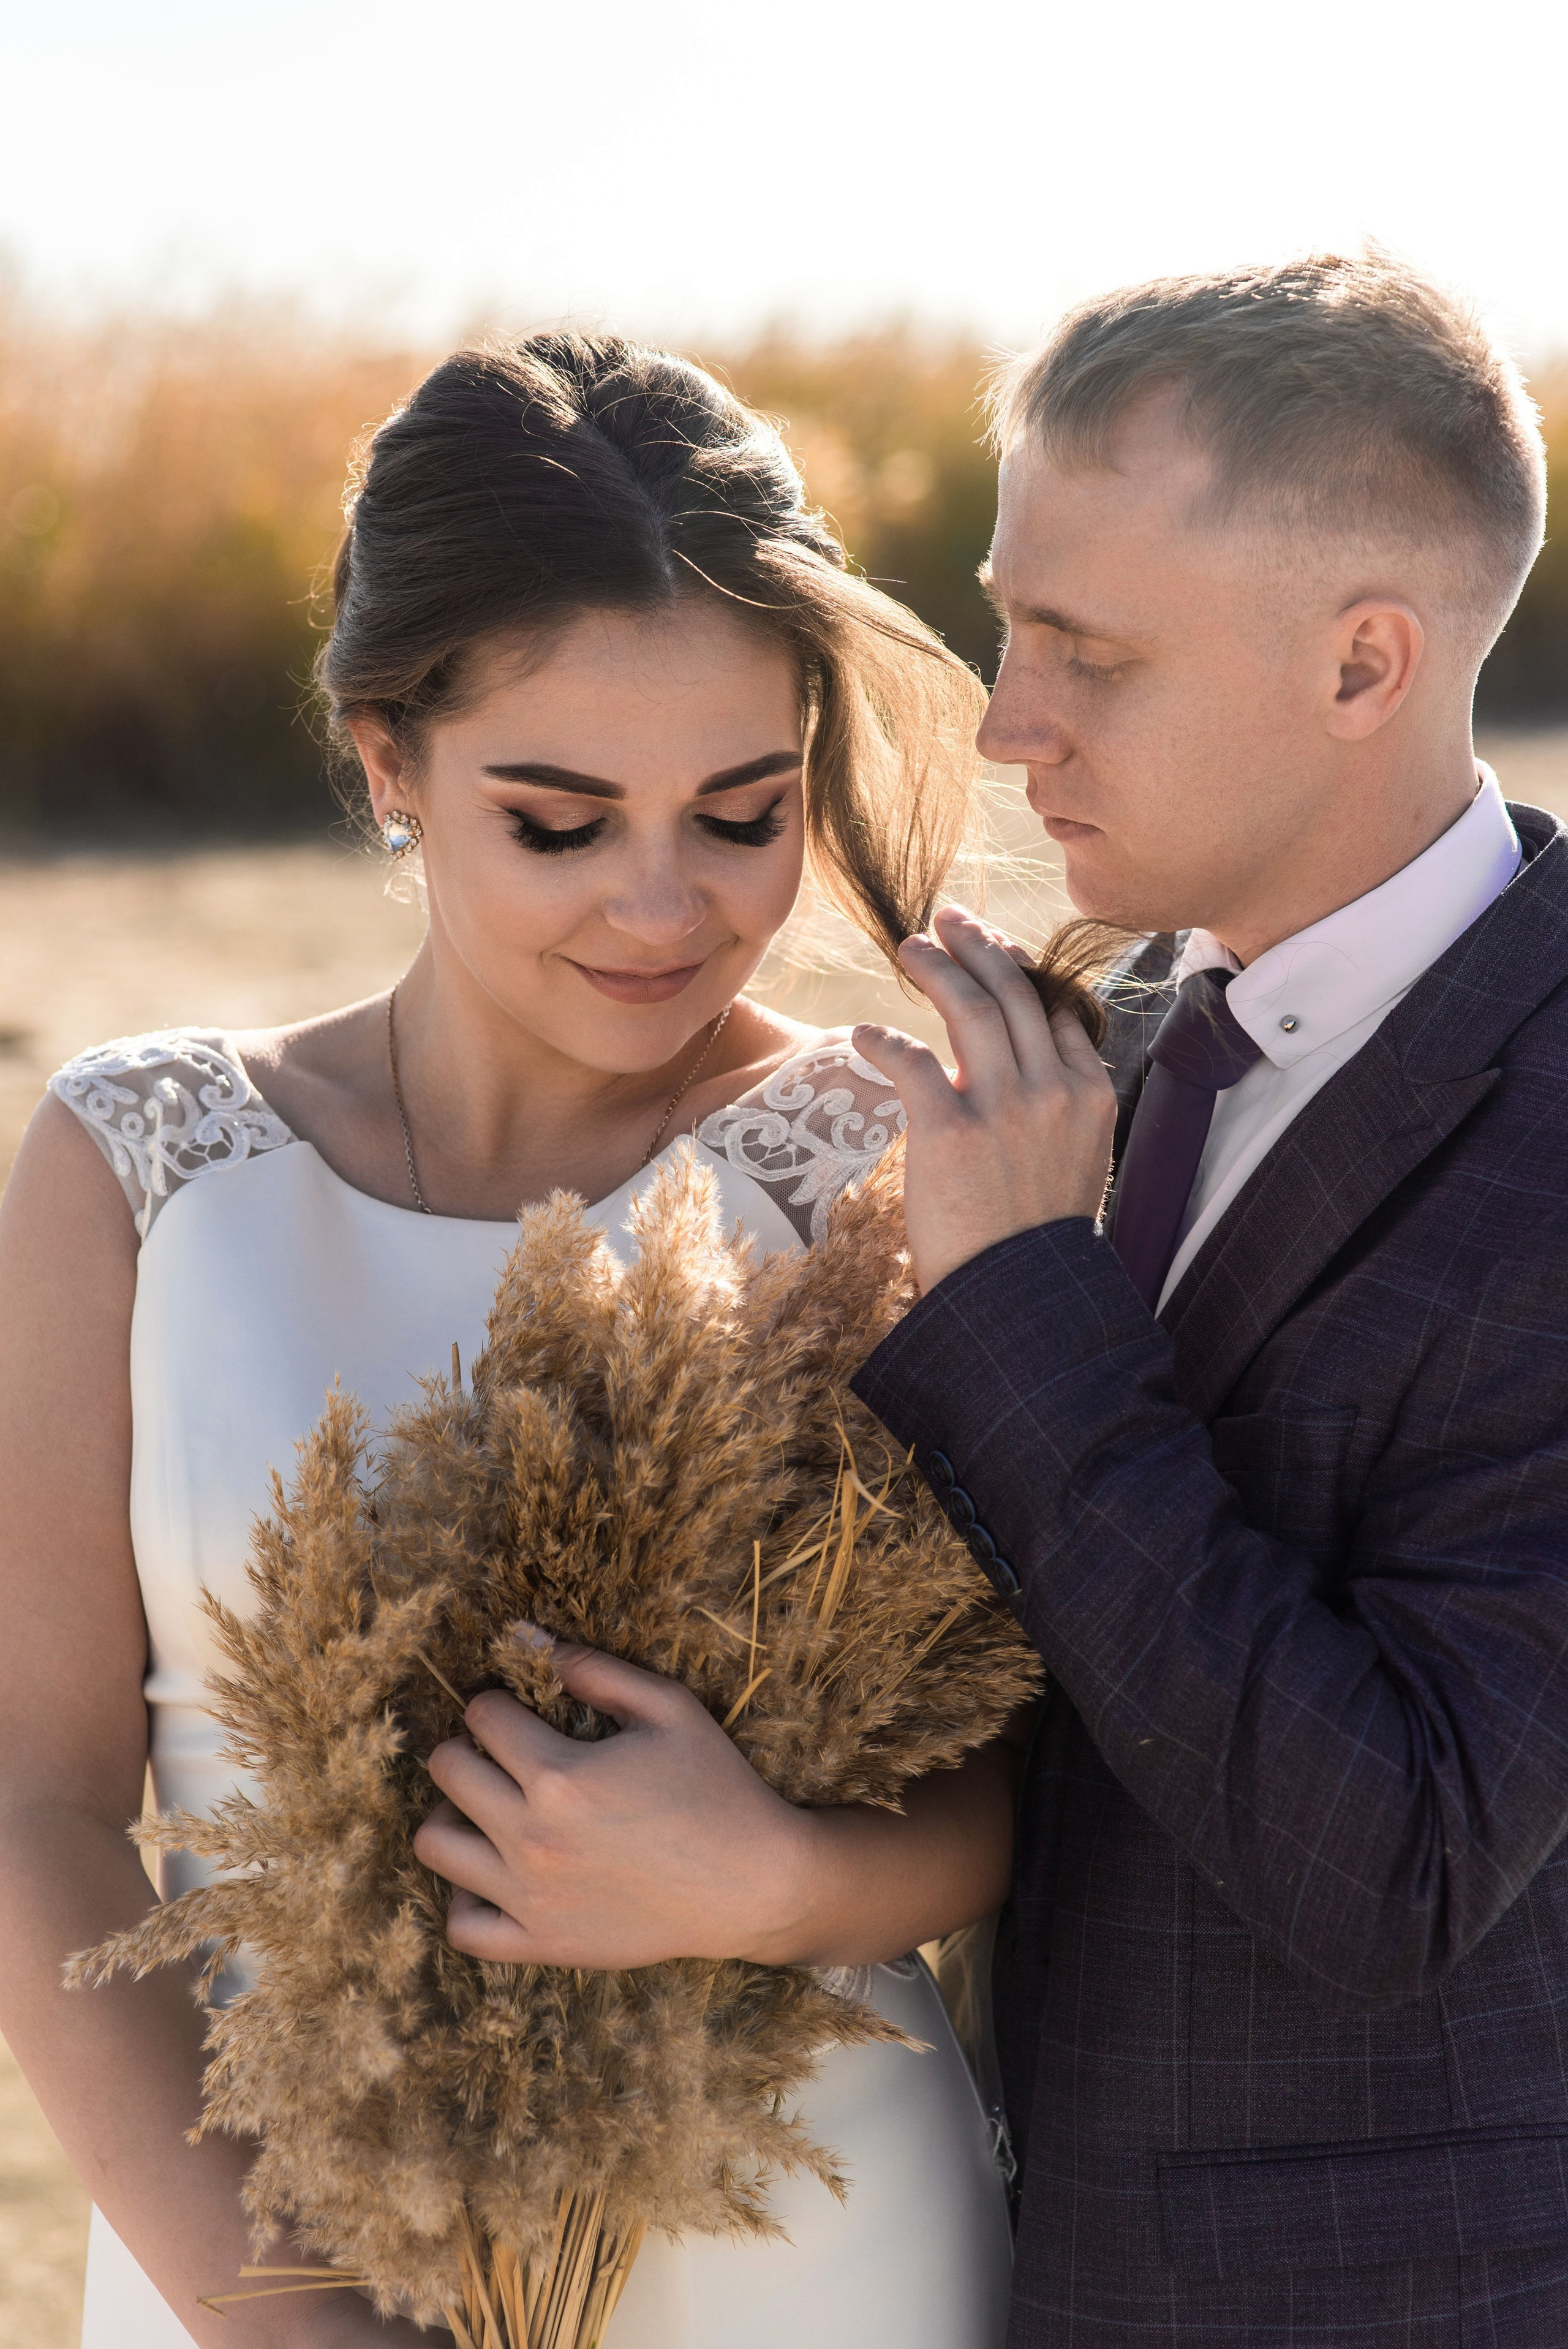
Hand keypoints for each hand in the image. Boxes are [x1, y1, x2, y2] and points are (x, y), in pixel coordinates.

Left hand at [412, 1641, 813, 1966]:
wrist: (754, 1885)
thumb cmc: (718, 1788)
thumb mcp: (671, 1708)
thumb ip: (599, 1670)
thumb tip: (538, 1646)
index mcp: (560, 1776)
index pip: (482, 1717)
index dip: (499, 1702)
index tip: (521, 1710)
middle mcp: (532, 1838)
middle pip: (446, 1771)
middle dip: (468, 1748)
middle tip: (504, 1753)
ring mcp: (531, 1898)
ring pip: (435, 1845)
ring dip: (454, 1815)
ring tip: (492, 1808)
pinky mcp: (542, 1944)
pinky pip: (463, 1927)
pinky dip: (467, 1897)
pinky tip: (498, 1873)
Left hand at [854, 903, 1116, 1293]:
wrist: (1019, 1300)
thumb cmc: (1037, 1239)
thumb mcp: (1077, 1162)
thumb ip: (1064, 1105)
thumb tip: (1034, 1058)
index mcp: (1091, 1095)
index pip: (1056, 1011)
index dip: (1021, 971)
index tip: (993, 951)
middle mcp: (1053, 1091)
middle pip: (1013, 993)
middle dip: (978, 946)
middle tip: (947, 918)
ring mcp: (1005, 1108)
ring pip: (970, 1008)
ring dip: (936, 967)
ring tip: (910, 946)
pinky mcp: (950, 1132)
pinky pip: (912, 1062)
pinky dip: (885, 1041)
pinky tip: (865, 1034)